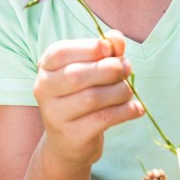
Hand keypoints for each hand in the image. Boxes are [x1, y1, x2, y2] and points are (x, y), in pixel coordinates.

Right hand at [34, 30, 143, 169]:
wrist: (68, 143)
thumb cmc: (81, 97)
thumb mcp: (90, 70)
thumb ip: (104, 51)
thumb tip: (116, 37)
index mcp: (45, 68)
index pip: (59, 52)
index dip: (87, 48)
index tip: (109, 48)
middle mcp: (44, 90)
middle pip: (77, 75)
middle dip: (109, 69)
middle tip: (127, 68)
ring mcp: (55, 115)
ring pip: (92, 98)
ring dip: (119, 91)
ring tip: (129, 91)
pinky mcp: (72, 136)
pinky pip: (103, 119)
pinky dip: (125, 111)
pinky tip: (136, 109)